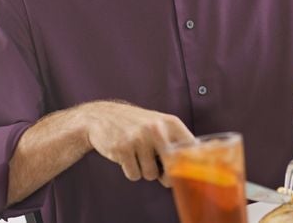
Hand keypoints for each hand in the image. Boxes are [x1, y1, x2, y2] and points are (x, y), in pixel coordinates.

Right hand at [79, 101, 193, 185]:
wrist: (102, 117)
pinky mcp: (122, 149)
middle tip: (162, 176)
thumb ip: (174, 142)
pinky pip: (134, 175)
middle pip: (172, 165)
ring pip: (151, 174)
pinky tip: (126, 159)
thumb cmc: (136, 126)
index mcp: (170, 122)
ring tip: (138, 157)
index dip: (189, 163)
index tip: (183, 171)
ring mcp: (139, 138)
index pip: (190, 147)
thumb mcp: (159, 125)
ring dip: (145, 172)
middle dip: (167, 176)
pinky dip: (131, 172)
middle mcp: (156, 129)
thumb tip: (187, 170)